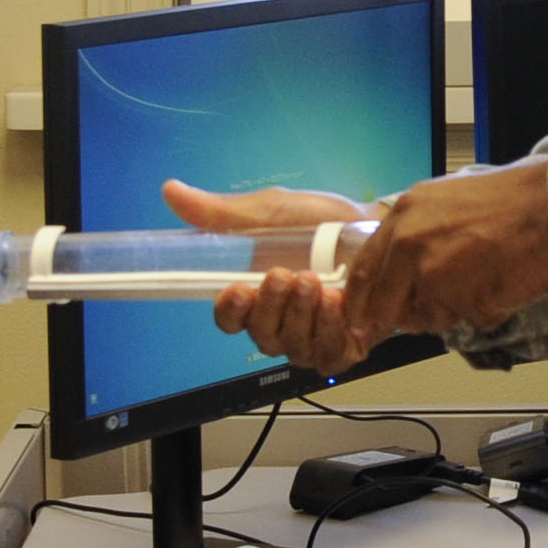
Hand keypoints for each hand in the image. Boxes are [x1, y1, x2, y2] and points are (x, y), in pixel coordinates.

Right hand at [160, 179, 381, 372]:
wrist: (376, 226)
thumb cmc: (321, 221)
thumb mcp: (271, 211)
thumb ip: (223, 212)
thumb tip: (170, 190)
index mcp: (256, 295)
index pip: (228, 320)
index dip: (228, 312)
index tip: (237, 291)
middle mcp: (280, 323)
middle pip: (260, 336)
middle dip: (271, 308)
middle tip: (286, 275)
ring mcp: (312, 338)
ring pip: (292, 349)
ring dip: (301, 316)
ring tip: (315, 283)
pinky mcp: (345, 346)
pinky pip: (328, 356)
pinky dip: (330, 333)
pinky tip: (337, 306)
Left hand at [343, 160, 547, 344]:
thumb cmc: (512, 200)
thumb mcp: (447, 200)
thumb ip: (417, 233)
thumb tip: (401, 272)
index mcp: (404, 215)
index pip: (363, 270)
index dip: (362, 301)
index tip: (363, 319)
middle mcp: (410, 245)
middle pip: (386, 305)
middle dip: (397, 320)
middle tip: (422, 316)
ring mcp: (434, 276)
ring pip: (425, 319)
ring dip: (447, 312)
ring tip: (481, 281)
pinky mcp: (462, 302)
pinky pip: (462, 322)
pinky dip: (480, 313)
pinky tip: (500, 285)